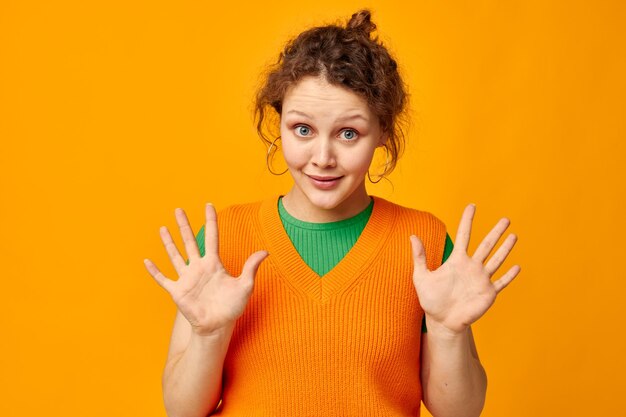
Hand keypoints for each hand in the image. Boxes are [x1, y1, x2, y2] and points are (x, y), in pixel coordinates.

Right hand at [144, 203, 268, 335]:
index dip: (210, 221)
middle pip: (190, 241)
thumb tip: (265, 252)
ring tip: (162, 228)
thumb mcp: (245, 285)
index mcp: (214, 263)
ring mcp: (187, 278)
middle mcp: (198, 267)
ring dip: (168, 242)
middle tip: (178, 209)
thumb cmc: (232, 307)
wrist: (218, 325)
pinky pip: (163, 279)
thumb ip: (251, 268)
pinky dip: (154, 271)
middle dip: (184, 225)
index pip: (212, 237)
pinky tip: (146, 261)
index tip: (208, 205)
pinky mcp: (177, 291)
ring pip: (175, 255)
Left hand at [410, 204, 519, 334]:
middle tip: (506, 219)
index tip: (472, 206)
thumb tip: (412, 236)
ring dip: (505, 248)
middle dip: (496, 232)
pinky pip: (501, 282)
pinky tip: (517, 267)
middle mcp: (472, 267)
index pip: (463, 235)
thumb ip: (419, 257)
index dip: (467, 220)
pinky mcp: (488, 293)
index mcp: (457, 260)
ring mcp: (481, 279)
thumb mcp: (421, 276)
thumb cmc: (431, 299)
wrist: (441, 321)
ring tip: (514, 235)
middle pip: (486, 245)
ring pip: (496, 260)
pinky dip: (509, 276)